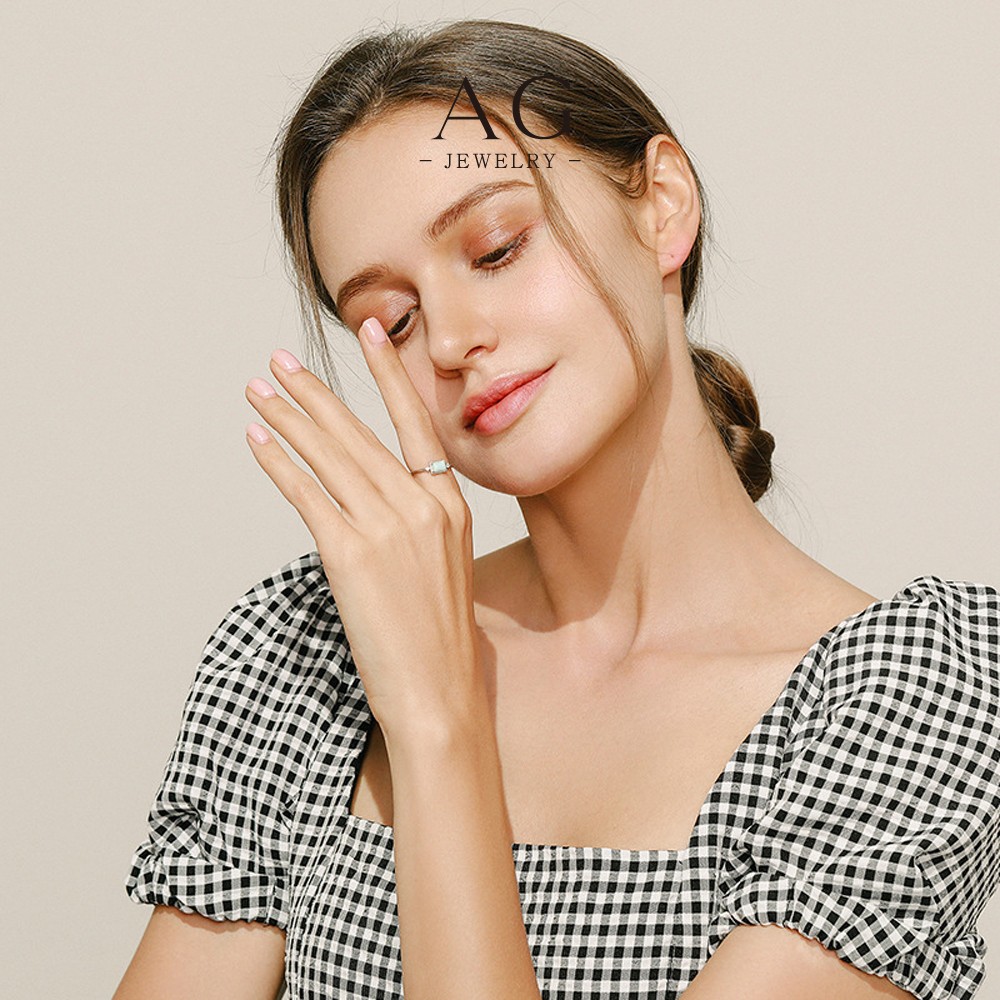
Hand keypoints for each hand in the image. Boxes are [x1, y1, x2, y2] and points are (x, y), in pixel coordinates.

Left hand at [243, 317, 481, 739]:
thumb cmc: (440, 641)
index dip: (388, 374)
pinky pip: (307, 494)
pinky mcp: (351, 555)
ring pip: (329, 457)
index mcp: (450, 506)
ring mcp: (388, 528)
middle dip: (315, 394)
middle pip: (358, 434)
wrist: (440, 696)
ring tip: (259, 390)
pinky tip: (257, 440)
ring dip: (289, 418)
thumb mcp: (446, 568)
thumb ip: (417, 524)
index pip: (415, 424)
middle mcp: (422, 505)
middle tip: (280, 362)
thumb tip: (375, 504)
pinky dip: (278, 464)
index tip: (369, 331)